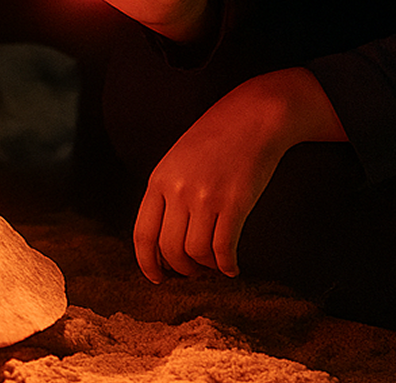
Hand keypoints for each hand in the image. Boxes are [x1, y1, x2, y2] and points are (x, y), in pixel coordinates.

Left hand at [133, 68, 342, 280]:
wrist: (252, 117)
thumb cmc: (215, 139)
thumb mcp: (177, 161)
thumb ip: (167, 193)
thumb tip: (165, 237)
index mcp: (158, 180)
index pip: (143, 233)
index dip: (147, 262)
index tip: (157, 278)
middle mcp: (177, 191)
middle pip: (170, 249)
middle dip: (182, 269)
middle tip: (194, 272)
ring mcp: (205, 197)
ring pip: (197, 252)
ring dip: (206, 267)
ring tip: (215, 265)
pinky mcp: (235, 203)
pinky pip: (224, 247)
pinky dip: (227, 265)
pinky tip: (233, 267)